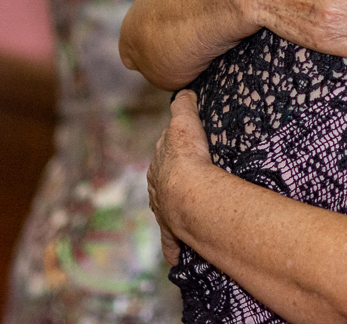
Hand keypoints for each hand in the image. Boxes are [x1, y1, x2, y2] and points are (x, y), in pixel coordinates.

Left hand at [148, 91, 212, 264]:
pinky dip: (174, 248)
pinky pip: (172, 243)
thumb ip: (183, 107)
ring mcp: (163, 213)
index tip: (183, 154)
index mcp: (158, 165)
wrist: (188, 195)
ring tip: (189, 210)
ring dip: (174, 211)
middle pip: (162, 183)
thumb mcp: (185, 123)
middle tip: (190, 180)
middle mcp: (156, 190)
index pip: (163, 155)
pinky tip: (178, 254)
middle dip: (172, 181)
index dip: (173, 152)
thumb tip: (184, 93)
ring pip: (166, 211)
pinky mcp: (174, 235)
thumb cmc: (187, 158)